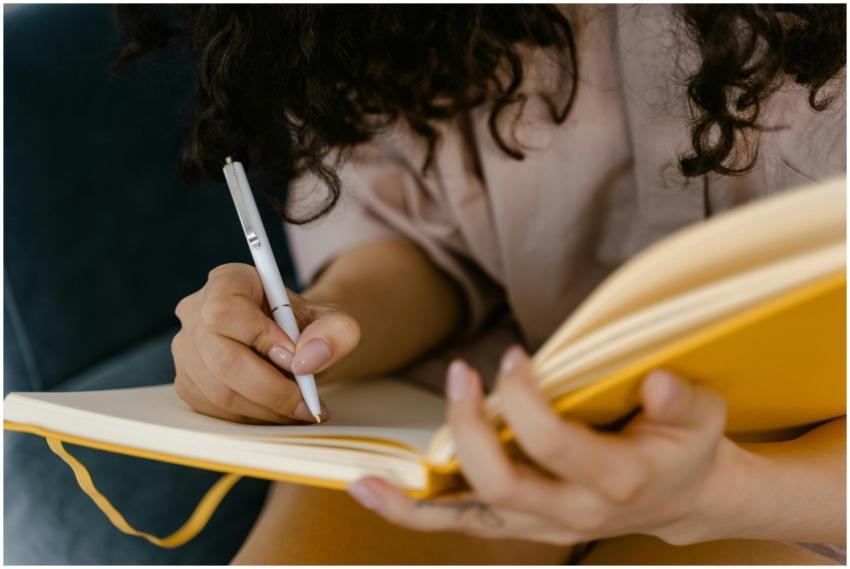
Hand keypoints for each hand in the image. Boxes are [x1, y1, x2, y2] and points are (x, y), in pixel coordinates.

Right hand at [172, 263, 359, 423]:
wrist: (296, 346)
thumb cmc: (308, 328)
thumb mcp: (334, 321)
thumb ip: (334, 331)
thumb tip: (309, 359)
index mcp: (228, 281)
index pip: (227, 311)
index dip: (261, 338)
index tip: (295, 356)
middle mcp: (196, 312)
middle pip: (222, 360)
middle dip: (272, 389)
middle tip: (308, 403)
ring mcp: (186, 350)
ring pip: (220, 393)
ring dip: (267, 409)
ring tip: (301, 409)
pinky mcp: (187, 383)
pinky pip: (216, 411)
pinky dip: (254, 418)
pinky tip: (279, 411)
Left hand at [347, 346, 746, 545]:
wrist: (681, 497)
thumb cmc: (686, 446)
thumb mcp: (701, 415)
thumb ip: (680, 400)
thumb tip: (655, 383)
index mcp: (619, 481)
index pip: (556, 446)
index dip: (526, 401)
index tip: (514, 358)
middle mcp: (574, 513)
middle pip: (504, 483)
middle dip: (471, 428)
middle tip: (460, 374)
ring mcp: (543, 525)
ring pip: (471, 516)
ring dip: (419, 493)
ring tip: (368, 473)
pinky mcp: (520, 523)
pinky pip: (460, 523)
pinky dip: (414, 512)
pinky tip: (373, 492)